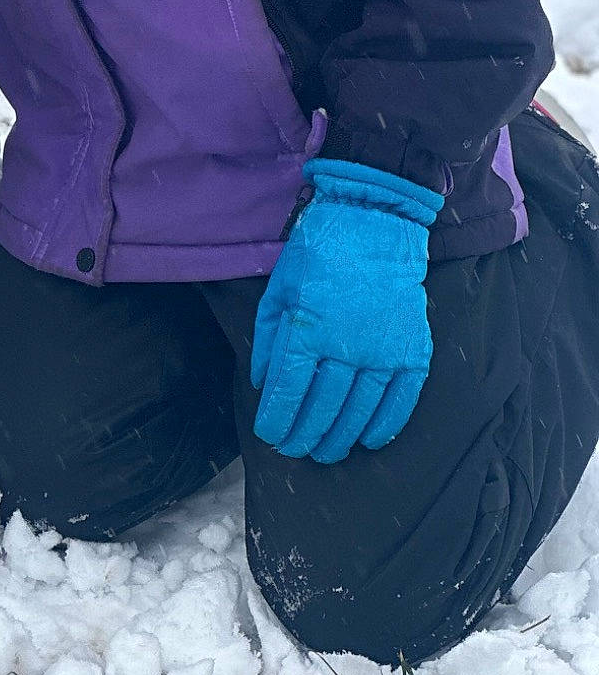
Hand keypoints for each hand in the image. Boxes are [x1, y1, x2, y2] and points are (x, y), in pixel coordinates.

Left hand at [251, 158, 442, 463]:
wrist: (375, 221)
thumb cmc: (319, 251)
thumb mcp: (280, 288)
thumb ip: (268, 338)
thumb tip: (261, 382)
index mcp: (308, 328)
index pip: (290, 389)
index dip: (278, 418)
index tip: (269, 435)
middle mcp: (347, 345)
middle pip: (323, 406)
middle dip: (304, 434)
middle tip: (294, 450)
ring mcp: (384, 349)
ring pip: (360, 409)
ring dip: (340, 437)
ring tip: (325, 452)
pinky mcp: (413, 349)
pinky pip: (401, 398)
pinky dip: (385, 424)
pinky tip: (369, 439)